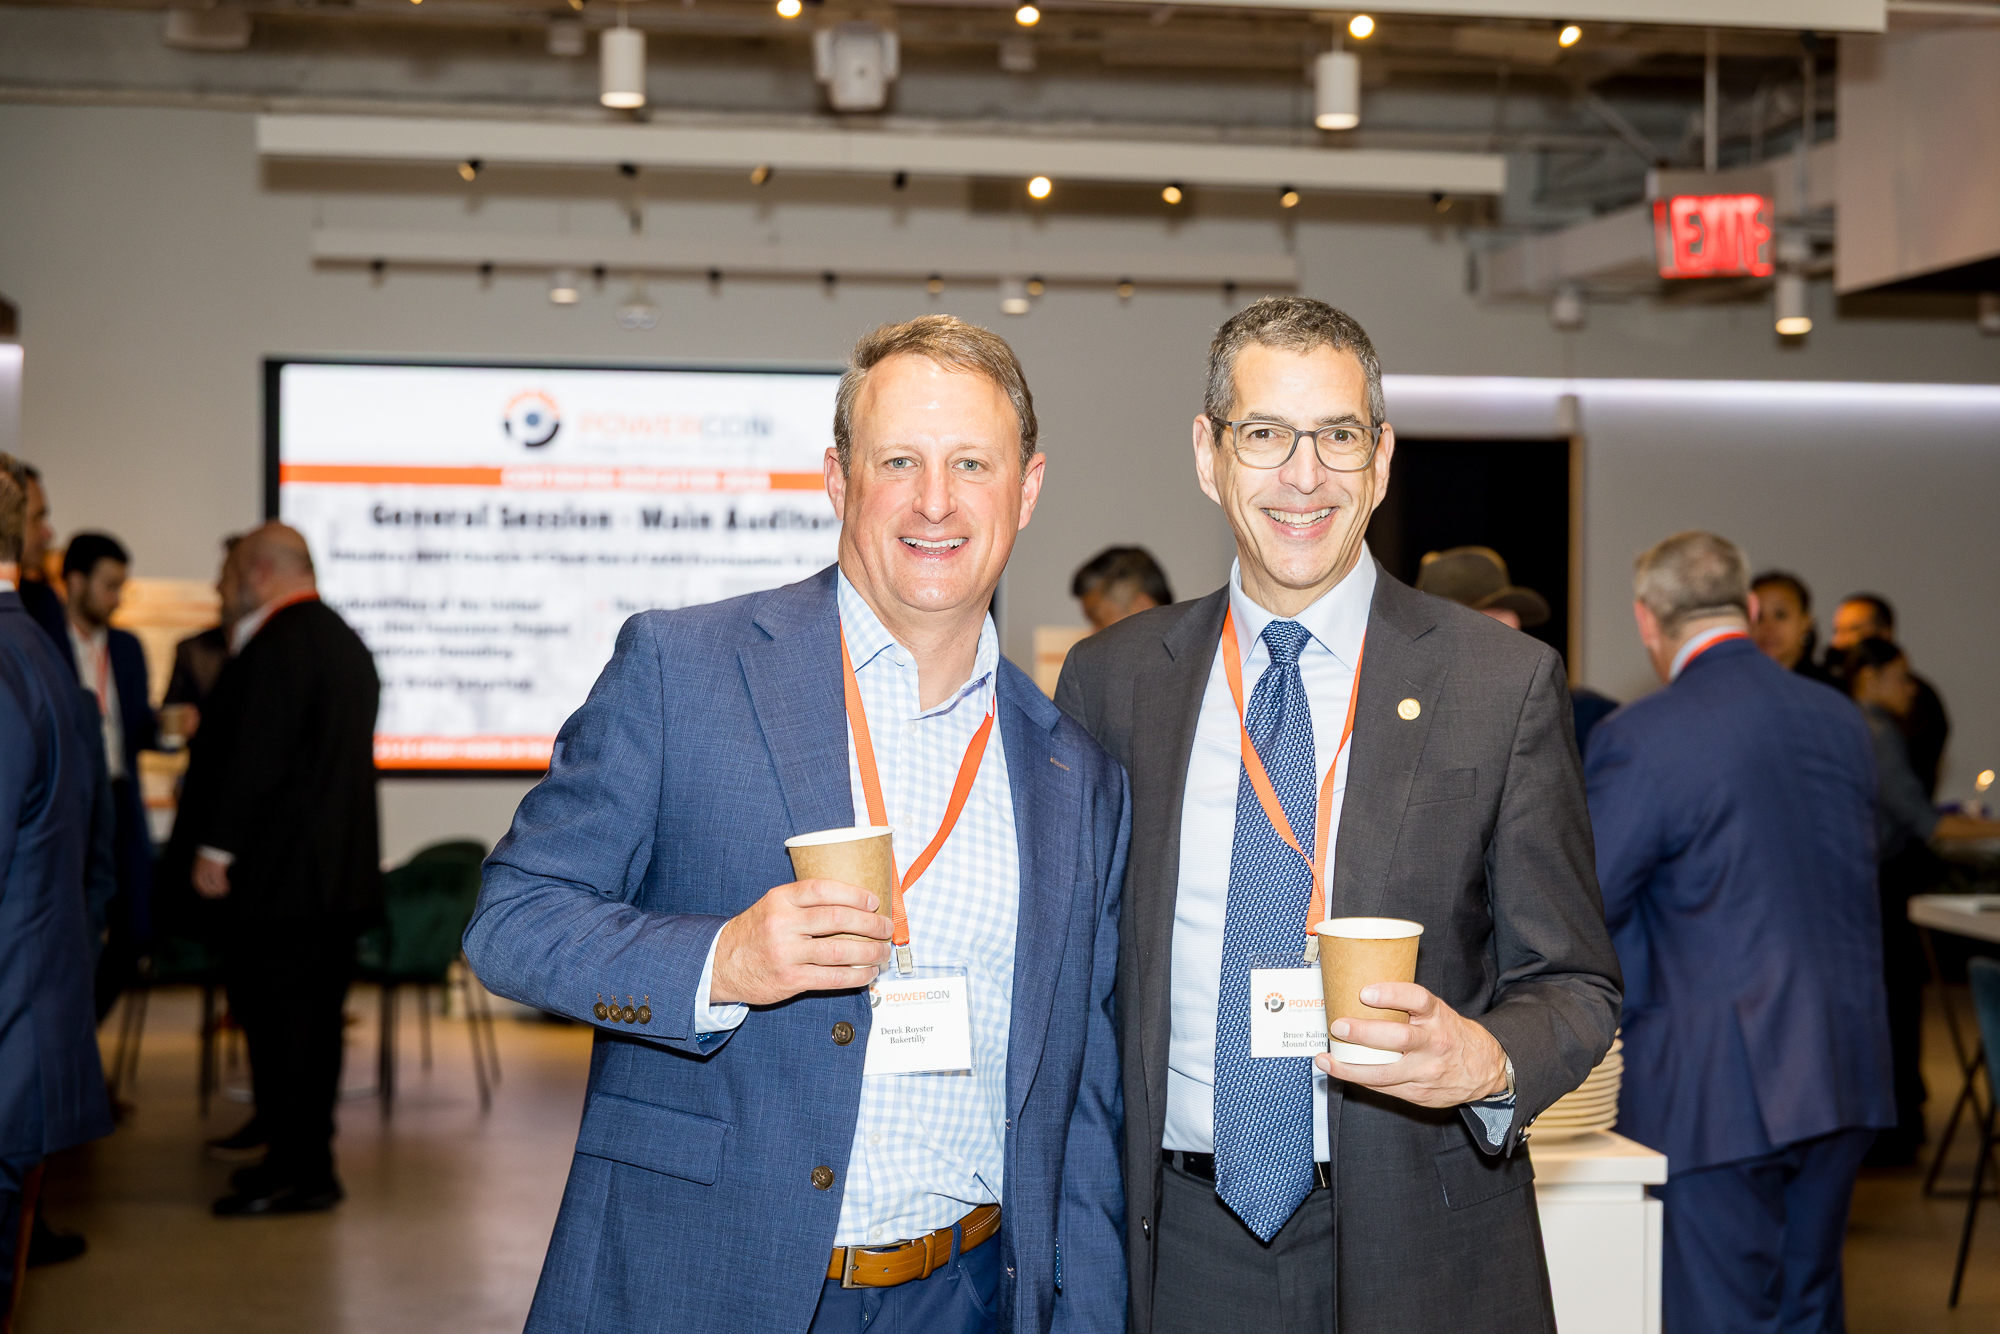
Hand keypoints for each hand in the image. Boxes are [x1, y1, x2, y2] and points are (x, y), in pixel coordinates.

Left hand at [193, 853, 231, 899]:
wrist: (217, 840)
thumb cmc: (213, 850)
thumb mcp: (204, 859)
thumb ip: (204, 868)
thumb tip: (208, 878)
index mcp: (197, 866)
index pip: (197, 882)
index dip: (202, 890)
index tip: (206, 896)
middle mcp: (202, 868)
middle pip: (205, 884)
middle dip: (211, 891)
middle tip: (217, 896)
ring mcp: (210, 867)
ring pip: (213, 882)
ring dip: (219, 889)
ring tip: (224, 892)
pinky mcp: (218, 867)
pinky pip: (220, 879)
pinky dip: (224, 884)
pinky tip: (228, 886)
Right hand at [709, 879, 892, 1006]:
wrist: (721, 964)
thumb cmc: (755, 932)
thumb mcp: (773, 906)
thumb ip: (805, 903)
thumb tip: (853, 904)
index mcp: (780, 899)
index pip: (823, 890)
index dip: (853, 894)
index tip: (873, 900)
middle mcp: (782, 923)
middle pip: (837, 919)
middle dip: (870, 924)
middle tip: (886, 928)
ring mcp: (786, 953)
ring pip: (839, 951)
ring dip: (869, 952)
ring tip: (882, 952)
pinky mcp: (790, 979)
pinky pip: (831, 978)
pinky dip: (855, 976)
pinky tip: (867, 973)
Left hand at [1312, 983, 1508, 1107]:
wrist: (1485, 1069)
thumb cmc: (1450, 1033)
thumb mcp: (1437, 1013)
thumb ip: (1407, 1007)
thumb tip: (1360, 992)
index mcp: (1438, 1016)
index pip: (1418, 999)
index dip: (1391, 994)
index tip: (1365, 992)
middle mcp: (1434, 1043)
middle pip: (1399, 1038)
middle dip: (1364, 1033)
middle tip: (1338, 1025)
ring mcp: (1427, 1071)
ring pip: (1385, 1073)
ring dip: (1351, 1068)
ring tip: (1326, 1060)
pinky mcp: (1420, 1093)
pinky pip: (1385, 1088)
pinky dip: (1360, 1080)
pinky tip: (1342, 1072)